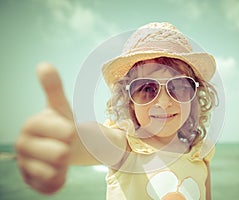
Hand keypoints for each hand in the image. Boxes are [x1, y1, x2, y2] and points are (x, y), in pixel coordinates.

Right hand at [15, 63, 74, 193]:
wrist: (61, 147)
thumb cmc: (61, 125)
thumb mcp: (61, 107)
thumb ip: (53, 88)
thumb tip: (43, 64)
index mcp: (31, 125)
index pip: (57, 130)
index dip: (66, 130)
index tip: (68, 130)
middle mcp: (23, 145)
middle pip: (59, 153)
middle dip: (68, 148)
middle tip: (64, 145)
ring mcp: (25, 165)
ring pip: (54, 171)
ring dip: (64, 165)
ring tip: (60, 158)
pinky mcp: (30, 181)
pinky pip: (50, 187)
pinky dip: (59, 181)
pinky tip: (59, 172)